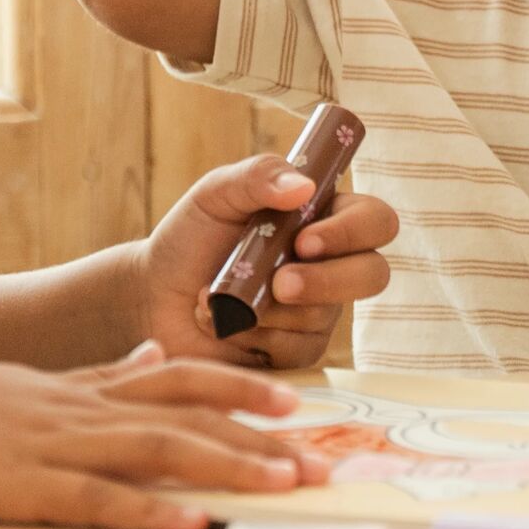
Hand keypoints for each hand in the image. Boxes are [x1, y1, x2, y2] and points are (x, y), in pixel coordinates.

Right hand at [0, 349, 322, 528]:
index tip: (294, 405)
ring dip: (227, 468)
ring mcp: (56, 447)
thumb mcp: (31, 381)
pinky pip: (97, 499)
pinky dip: (149, 511)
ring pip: (157, 452)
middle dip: (257, 442)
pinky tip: (192, 522)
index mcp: (83, 390)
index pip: (178, 382)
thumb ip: (94, 375)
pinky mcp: (25, 488)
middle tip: (319, 465)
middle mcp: (83, 412)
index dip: (238, 392)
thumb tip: (149, 355)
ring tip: (283, 487)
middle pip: (186, 419)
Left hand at [130, 153, 397, 372]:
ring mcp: (319, 312)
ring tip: (220, 296)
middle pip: (373, 274)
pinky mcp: (298, 351)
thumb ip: (258, 177)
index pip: (375, 220)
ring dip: (268, 307)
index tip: (305, 240)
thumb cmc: (189, 238)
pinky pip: (298, 349)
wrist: (154, 297)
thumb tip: (305, 185)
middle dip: (327, 281)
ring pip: (327, 315)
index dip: (353, 231)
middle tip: (281, 283)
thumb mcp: (216, 194)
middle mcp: (332, 265)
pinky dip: (255, 335)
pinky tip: (224, 324)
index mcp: (323, 218)